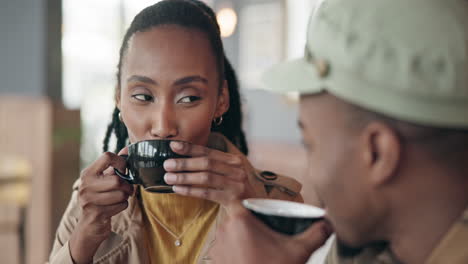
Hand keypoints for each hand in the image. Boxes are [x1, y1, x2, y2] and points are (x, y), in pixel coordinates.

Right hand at [69, 151, 133, 263]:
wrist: (90, 224)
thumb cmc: (101, 197)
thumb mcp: (105, 179)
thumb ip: (116, 165)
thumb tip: (128, 148)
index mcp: (88, 173)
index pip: (107, 156)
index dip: (121, 162)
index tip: (123, 170)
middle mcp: (85, 185)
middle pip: (117, 180)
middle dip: (127, 186)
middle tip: (126, 189)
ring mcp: (88, 200)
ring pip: (121, 194)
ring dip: (125, 197)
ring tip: (120, 198)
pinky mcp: (95, 213)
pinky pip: (121, 205)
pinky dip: (123, 206)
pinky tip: (115, 207)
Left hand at [163, 141, 254, 205]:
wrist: (253, 208)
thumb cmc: (236, 190)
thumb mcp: (228, 174)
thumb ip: (212, 166)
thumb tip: (184, 159)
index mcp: (234, 160)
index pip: (209, 151)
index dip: (191, 148)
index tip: (174, 145)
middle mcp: (236, 170)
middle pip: (206, 163)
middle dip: (185, 163)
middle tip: (167, 164)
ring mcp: (236, 184)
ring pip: (206, 178)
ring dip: (185, 177)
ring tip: (169, 177)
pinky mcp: (232, 199)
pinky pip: (207, 193)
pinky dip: (191, 191)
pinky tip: (178, 190)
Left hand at [209, 202, 332, 263]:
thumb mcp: (299, 251)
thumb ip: (316, 233)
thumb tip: (328, 223)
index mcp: (240, 220)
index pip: (238, 197)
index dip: (249, 201)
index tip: (260, 209)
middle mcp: (224, 230)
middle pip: (237, 216)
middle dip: (251, 223)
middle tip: (267, 234)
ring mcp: (217, 246)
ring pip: (231, 232)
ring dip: (242, 237)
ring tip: (259, 248)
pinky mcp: (215, 260)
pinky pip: (226, 247)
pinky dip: (235, 250)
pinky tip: (250, 258)